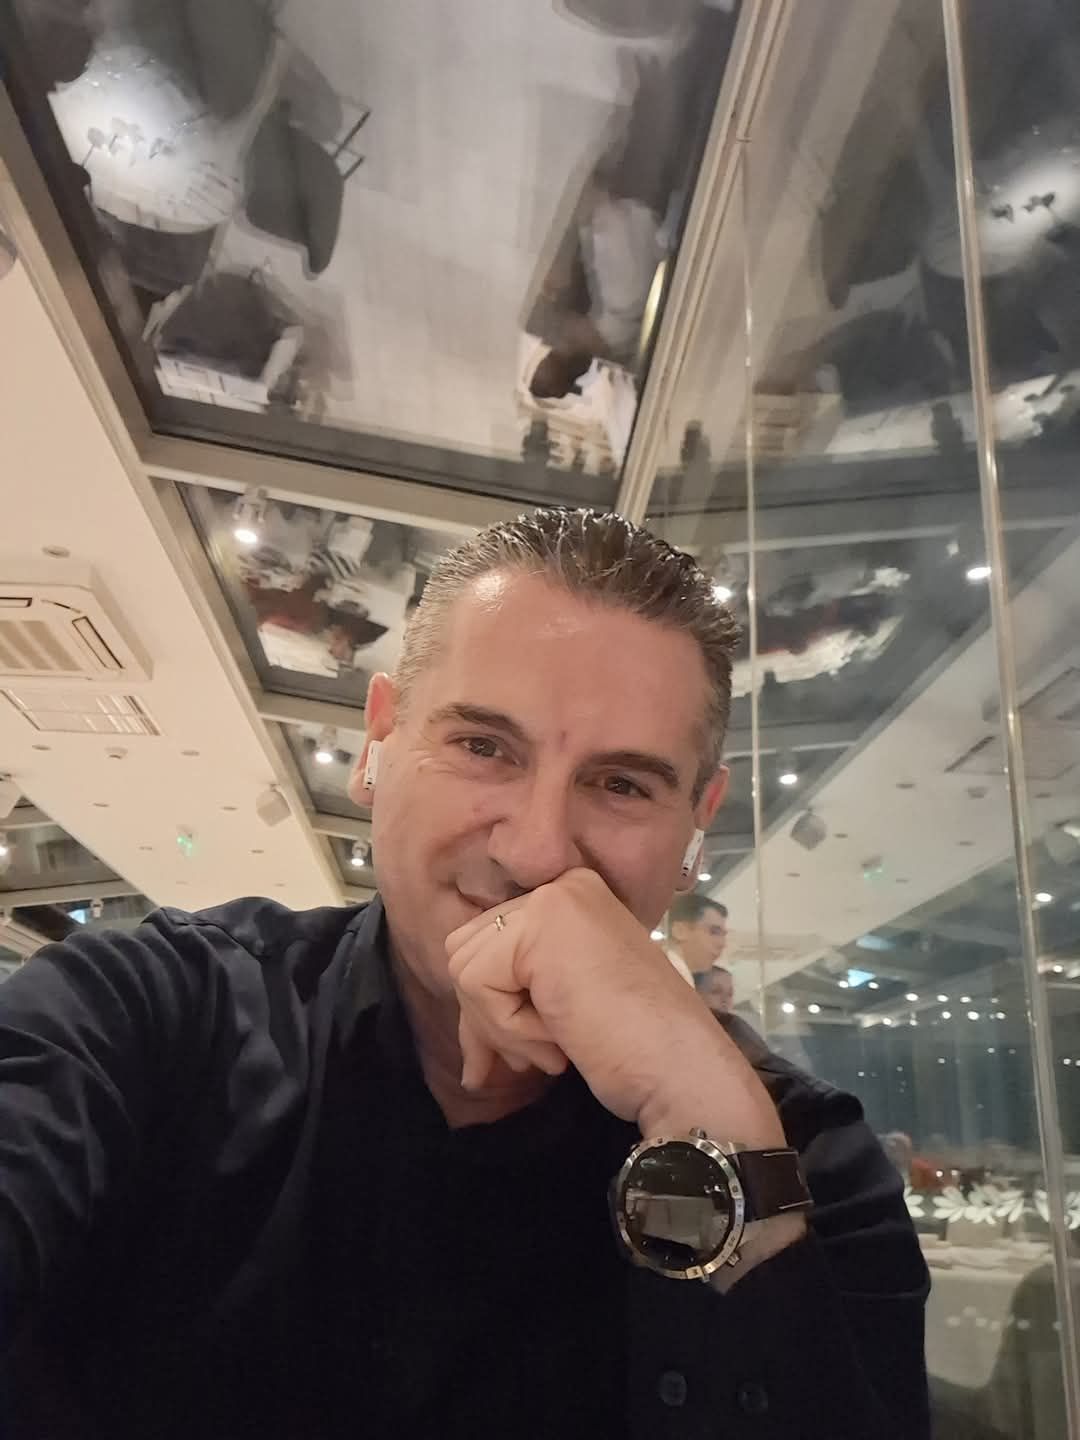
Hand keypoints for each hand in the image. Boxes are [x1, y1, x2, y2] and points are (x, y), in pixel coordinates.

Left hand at [444, 869, 785, 1147]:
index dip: (488, 1010)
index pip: (486, 946)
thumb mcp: (559, 1010)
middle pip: (465, 952)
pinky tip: (559, 1043)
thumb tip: (469, 1057)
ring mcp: (554, 900)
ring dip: (499, 1028)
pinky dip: (507, 1029)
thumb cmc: (632, 1050)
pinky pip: (476, 984)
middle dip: (485, 1019)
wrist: (680, 1071)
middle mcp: (562, 887)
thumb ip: (513, 1004)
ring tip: (553, 1050)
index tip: (514, 1059)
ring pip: (464, 967)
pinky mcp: (542, 926)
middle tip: (534, 1058)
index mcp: (571, 900)